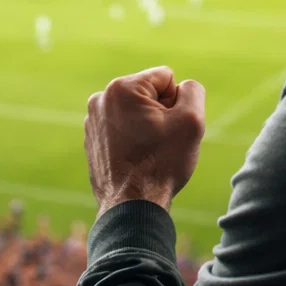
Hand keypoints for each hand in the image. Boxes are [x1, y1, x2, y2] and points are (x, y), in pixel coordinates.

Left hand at [85, 66, 204, 213]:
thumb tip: (183, 86)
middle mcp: (101, 99)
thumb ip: (193, 91)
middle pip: (150, 94)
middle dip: (161, 114)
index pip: (166, 79)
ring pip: (137, 113)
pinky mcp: (92, 139)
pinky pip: (123, 129)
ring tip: (148, 153)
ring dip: (147, 127)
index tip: (169, 128)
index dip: (177, 104)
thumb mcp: (191, 121)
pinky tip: (136, 160)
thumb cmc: (161, 164)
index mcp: (122, 88)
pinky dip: (133, 140)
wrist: (131, 206)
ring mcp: (92, 120)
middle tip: (161, 143)